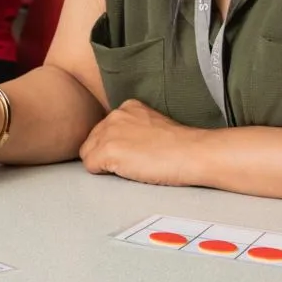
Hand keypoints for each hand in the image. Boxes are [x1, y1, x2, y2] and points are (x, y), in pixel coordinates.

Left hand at [78, 99, 202, 185]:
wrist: (193, 152)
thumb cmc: (181, 147)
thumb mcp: (153, 126)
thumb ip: (133, 130)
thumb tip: (122, 147)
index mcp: (128, 107)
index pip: (104, 130)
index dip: (115, 146)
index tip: (134, 153)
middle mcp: (115, 115)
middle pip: (93, 141)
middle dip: (106, 155)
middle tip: (133, 163)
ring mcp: (109, 132)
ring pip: (88, 153)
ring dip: (105, 165)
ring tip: (132, 167)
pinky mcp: (108, 150)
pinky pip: (90, 167)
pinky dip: (104, 174)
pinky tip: (127, 171)